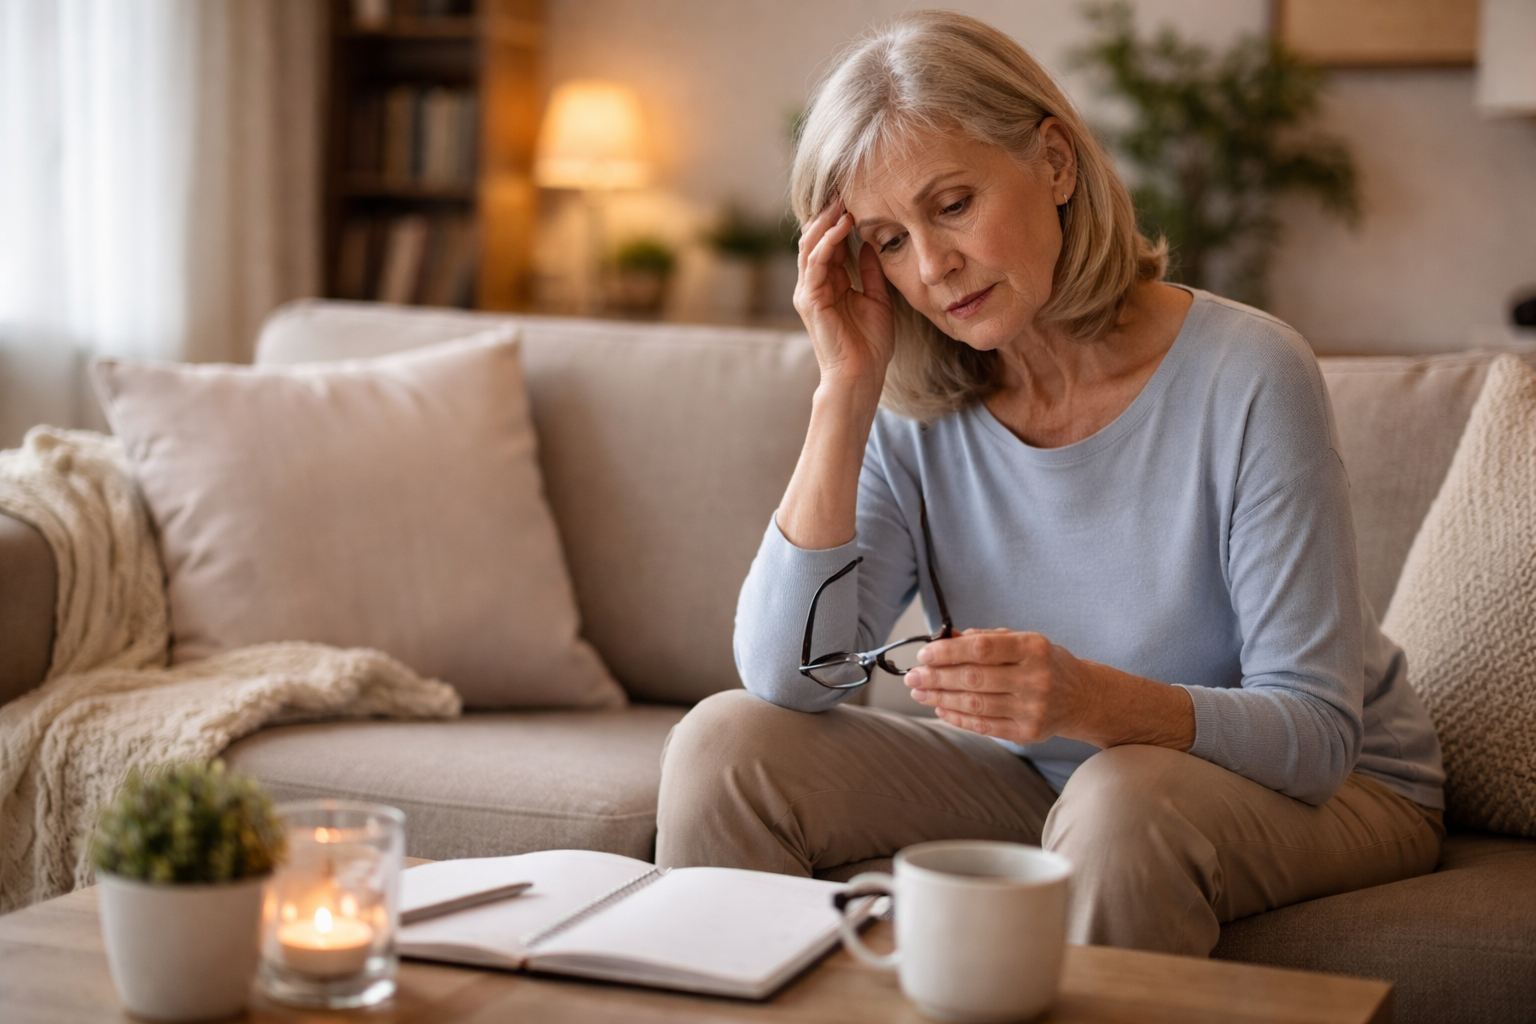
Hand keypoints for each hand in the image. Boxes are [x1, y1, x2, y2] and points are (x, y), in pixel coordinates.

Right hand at [793, 196, 893, 388]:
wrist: (861, 374)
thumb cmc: (869, 344)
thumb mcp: (877, 299)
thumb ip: (871, 272)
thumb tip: (870, 243)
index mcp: (830, 285)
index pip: (829, 245)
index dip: (839, 221)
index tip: (856, 199)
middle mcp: (815, 285)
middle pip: (815, 240)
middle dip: (828, 215)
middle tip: (845, 191)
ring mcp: (809, 292)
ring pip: (810, 246)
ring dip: (826, 222)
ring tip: (842, 202)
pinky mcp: (810, 299)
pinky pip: (815, 262)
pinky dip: (827, 242)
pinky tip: (842, 226)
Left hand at [904, 628, 1196, 750]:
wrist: (1083, 697)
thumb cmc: (1045, 663)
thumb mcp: (1023, 641)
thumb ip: (986, 638)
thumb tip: (944, 638)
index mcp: (1034, 648)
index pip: (983, 648)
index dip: (949, 652)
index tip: (925, 654)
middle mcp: (1036, 678)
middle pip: (975, 678)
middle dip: (937, 677)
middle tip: (912, 676)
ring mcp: (1033, 708)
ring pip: (975, 704)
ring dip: (940, 698)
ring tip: (919, 692)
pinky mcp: (1028, 732)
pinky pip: (984, 726)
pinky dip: (957, 717)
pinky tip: (940, 708)